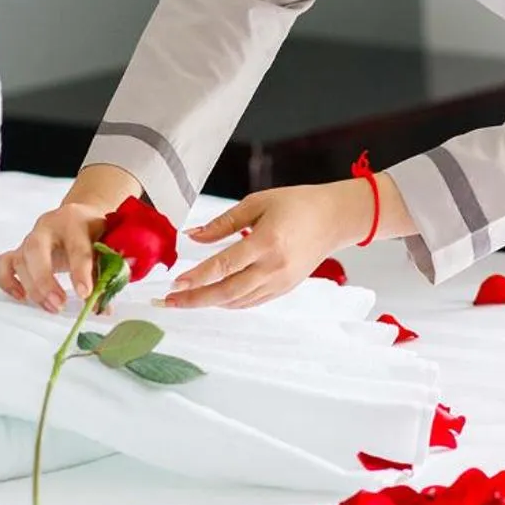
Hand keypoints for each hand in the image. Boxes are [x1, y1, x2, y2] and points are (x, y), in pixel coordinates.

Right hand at [0, 202, 109, 312]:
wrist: (78, 216)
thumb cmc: (91, 231)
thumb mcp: (104, 245)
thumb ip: (103, 274)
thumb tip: (103, 308)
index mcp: (74, 222)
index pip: (77, 247)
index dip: (80, 272)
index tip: (85, 294)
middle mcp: (48, 226)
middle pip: (36, 250)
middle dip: (45, 281)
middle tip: (59, 304)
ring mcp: (30, 237)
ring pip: (20, 260)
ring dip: (33, 288)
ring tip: (52, 307)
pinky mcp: (19, 249)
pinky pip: (3, 264)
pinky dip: (7, 282)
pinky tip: (22, 297)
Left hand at [158, 179, 375, 310]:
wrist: (334, 219)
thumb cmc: (297, 204)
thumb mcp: (258, 202)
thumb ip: (223, 222)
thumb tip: (193, 236)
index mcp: (266, 241)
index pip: (224, 265)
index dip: (197, 277)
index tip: (175, 283)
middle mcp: (274, 266)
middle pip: (227, 291)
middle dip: (196, 299)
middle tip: (170, 302)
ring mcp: (281, 281)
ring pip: (238, 301)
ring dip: (210, 302)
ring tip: (187, 299)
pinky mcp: (285, 288)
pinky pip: (252, 301)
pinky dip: (230, 302)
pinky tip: (215, 297)